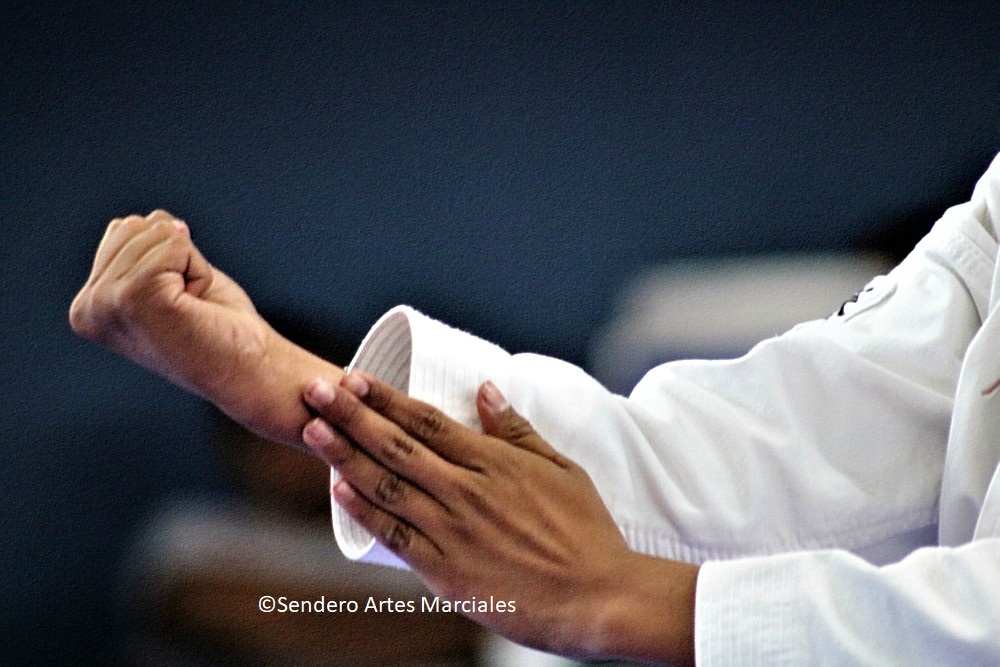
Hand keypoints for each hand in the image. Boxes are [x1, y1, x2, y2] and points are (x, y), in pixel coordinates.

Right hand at [70, 210, 342, 444]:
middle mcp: (88, 306)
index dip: (167, 255)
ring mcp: (107, 304)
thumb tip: (156, 220)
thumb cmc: (216, 327)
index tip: (178, 298)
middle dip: (176, 256)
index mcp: (89, 303)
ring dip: (189, 264)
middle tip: (189, 302)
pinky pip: (174, 245)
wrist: (247, 369)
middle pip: (136, 226)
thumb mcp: (171, 277)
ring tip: (192, 304)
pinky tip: (196, 303)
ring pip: (155, 232)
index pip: (123, 230)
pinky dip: (198, 268)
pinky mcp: (135, 299)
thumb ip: (146, 246)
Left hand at [301, 372, 696, 662]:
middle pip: (396, 445)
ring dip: (345, 455)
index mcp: (494, 462)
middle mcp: (466, 491)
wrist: (598, 597)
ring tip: (313, 430)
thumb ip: (518, 430)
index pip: (426, 420)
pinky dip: (365, 512)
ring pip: (387, 486)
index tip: (354, 377)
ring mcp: (453, 531)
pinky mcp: (447, 572)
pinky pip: (395, 537)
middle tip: (315, 389)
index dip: (385, 398)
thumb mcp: (562, 469)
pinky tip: (339, 491)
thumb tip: (486, 388)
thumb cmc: (585, 532)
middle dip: (351, 414)